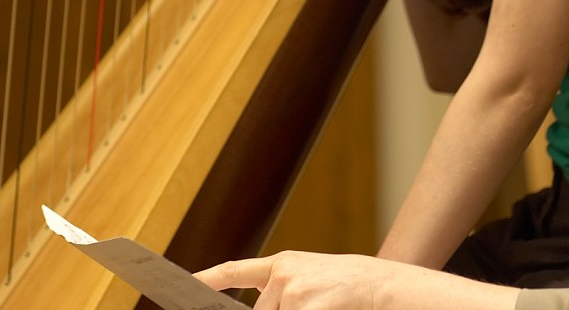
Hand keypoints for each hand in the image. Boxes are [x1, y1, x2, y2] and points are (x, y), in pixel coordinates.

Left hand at [195, 251, 517, 309]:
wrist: (385, 285)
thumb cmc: (349, 288)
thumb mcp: (313, 281)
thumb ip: (282, 292)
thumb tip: (260, 307)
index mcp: (283, 264)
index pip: (235, 271)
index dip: (206, 279)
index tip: (183, 284)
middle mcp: (284, 274)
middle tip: (313, 303)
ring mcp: (295, 291)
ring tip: (327, 304)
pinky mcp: (309, 306)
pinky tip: (328, 306)